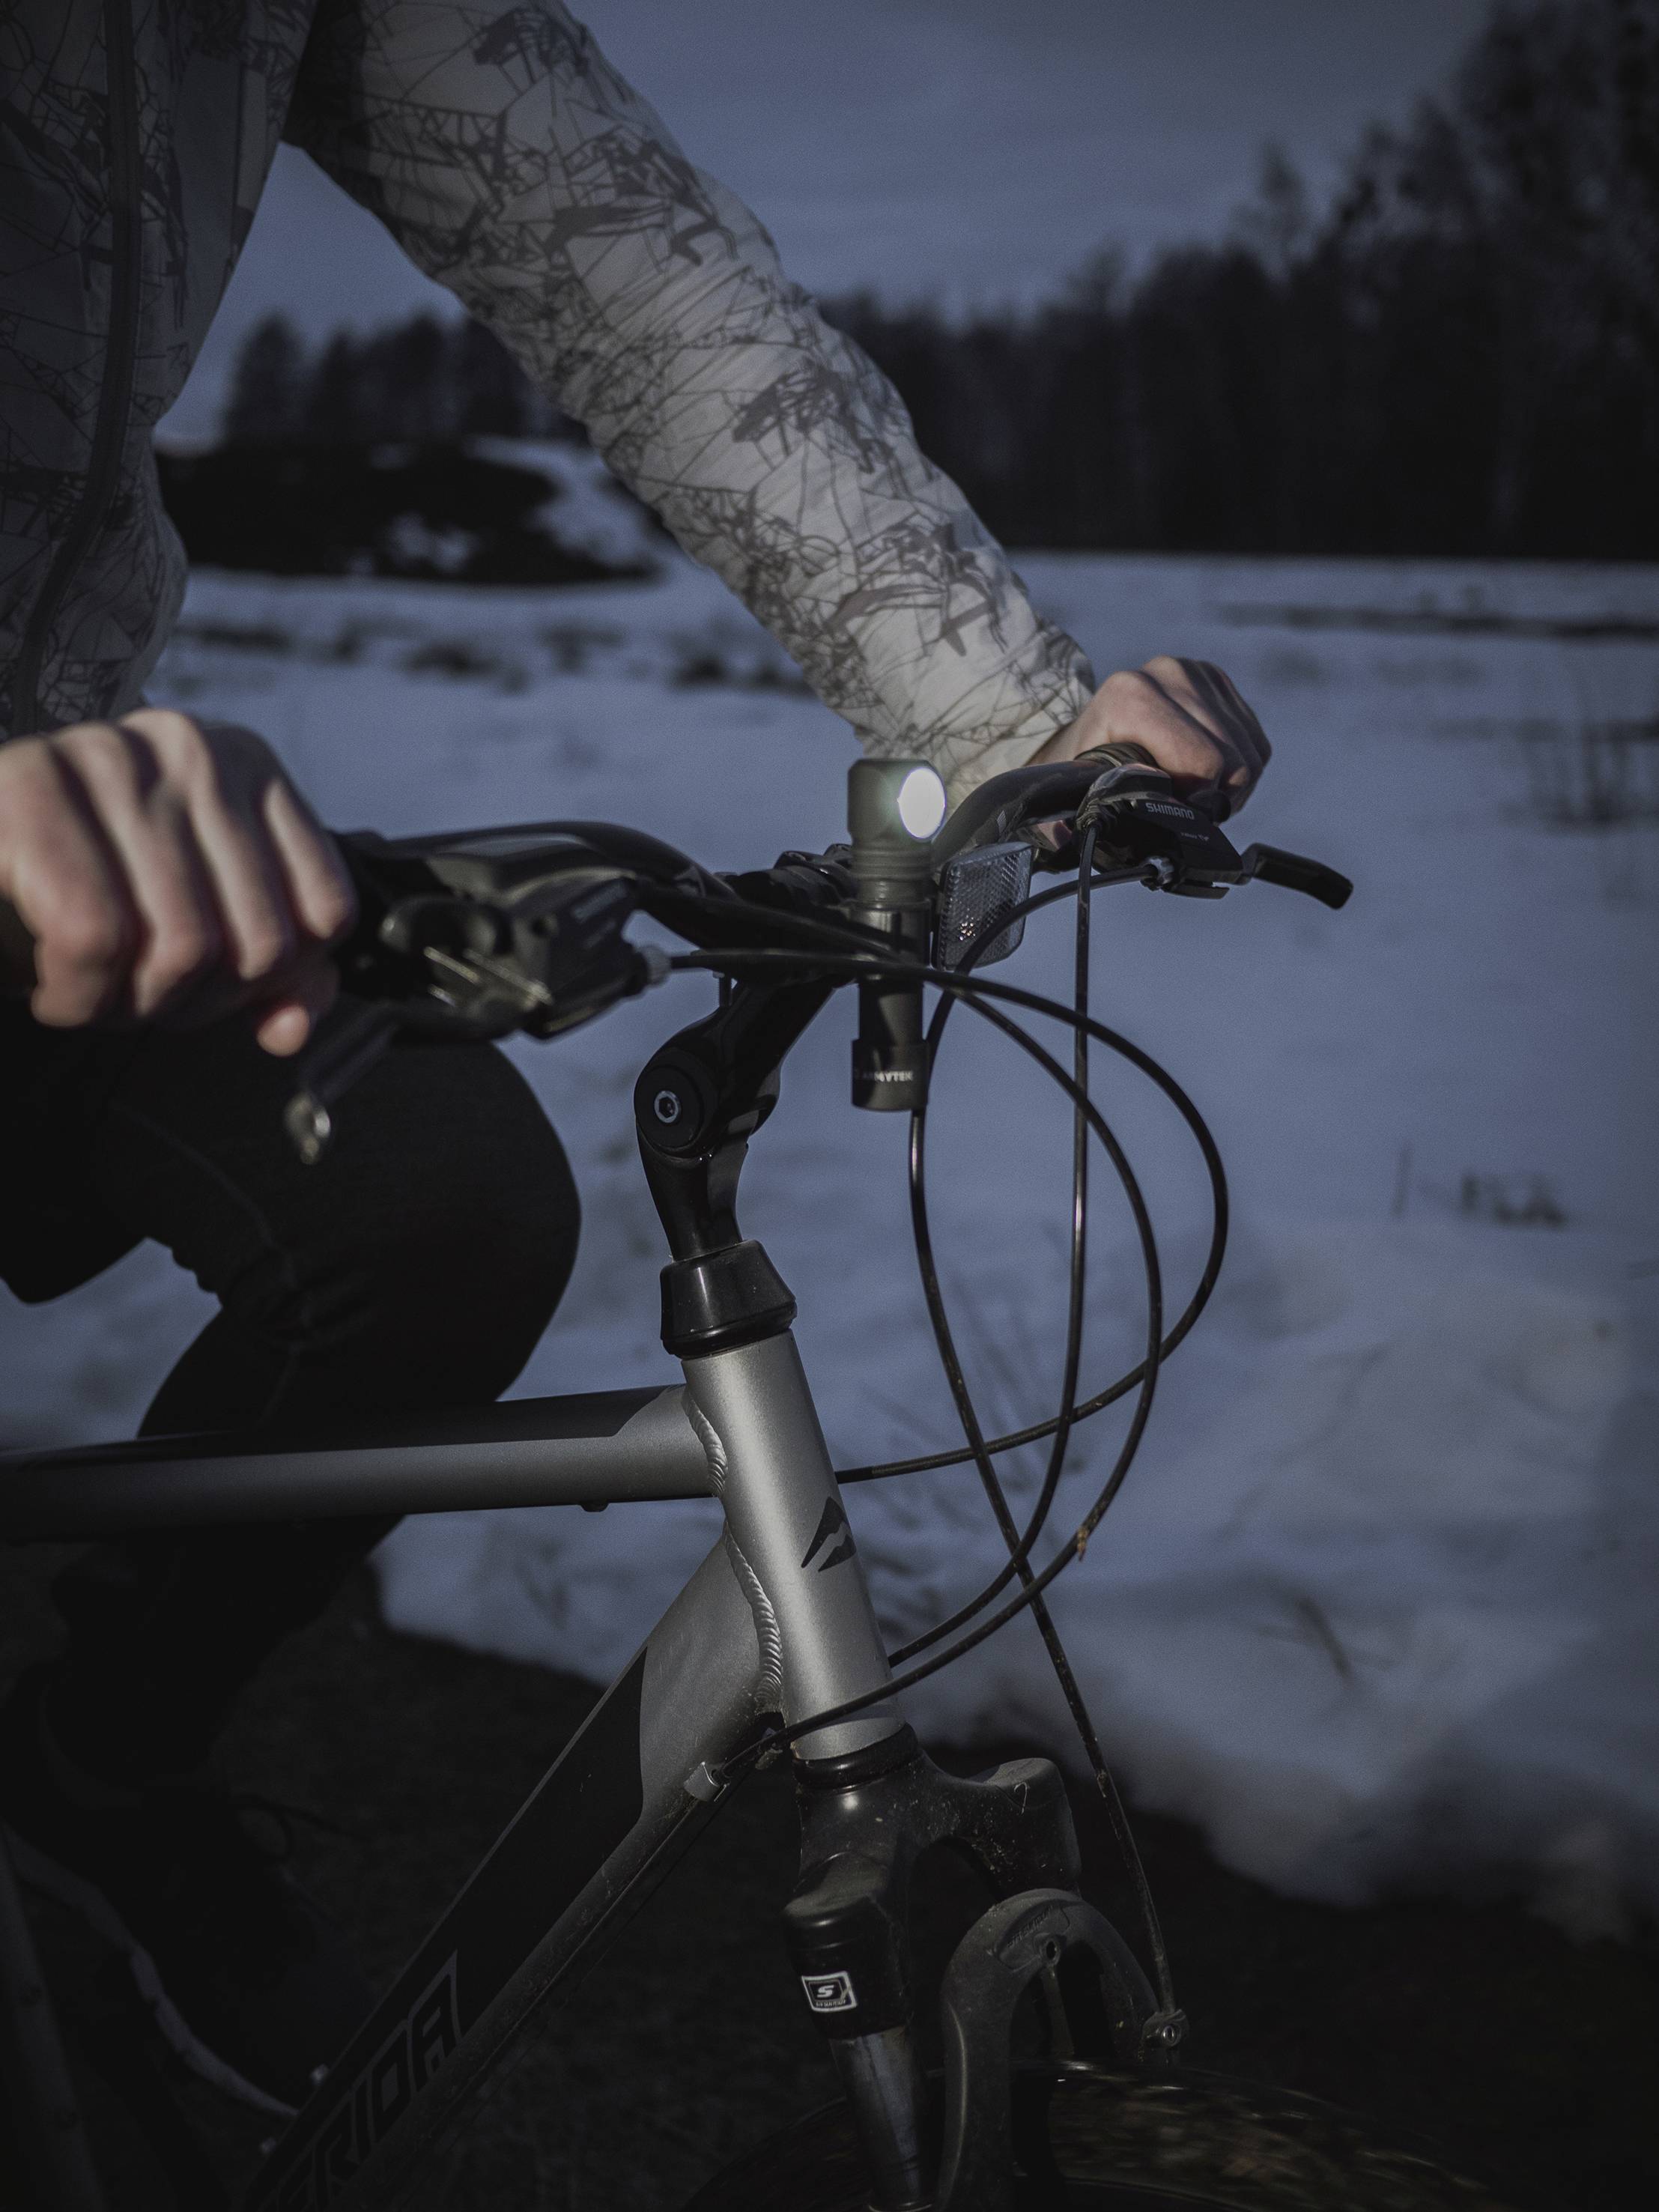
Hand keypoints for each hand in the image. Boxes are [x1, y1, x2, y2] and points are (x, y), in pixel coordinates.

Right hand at [0, 710, 355, 1054]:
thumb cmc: (76, 889)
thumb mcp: (191, 923)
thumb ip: (269, 973)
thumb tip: (292, 1027)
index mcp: (248, 767)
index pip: (326, 910)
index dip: (270, 980)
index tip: (210, 984)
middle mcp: (191, 750)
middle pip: (260, 942)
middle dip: (197, 1003)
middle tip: (138, 997)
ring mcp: (111, 758)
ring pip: (185, 947)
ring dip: (133, 1005)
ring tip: (95, 991)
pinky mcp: (30, 789)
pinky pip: (96, 937)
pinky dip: (78, 997)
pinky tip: (58, 991)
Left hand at [1034, 655, 1270, 816]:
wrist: (1084, 731)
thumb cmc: (1080, 769)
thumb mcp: (1073, 792)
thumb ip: (1075, 817)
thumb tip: (1071, 836)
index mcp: (1130, 697)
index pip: (1202, 761)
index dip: (1198, 802)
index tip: (1177, 813)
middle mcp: (1168, 674)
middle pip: (1232, 758)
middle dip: (1218, 797)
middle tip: (1191, 811)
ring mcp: (1195, 672)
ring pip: (1250, 751)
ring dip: (1233, 786)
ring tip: (1199, 796)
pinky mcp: (1216, 680)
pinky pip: (1255, 740)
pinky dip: (1242, 768)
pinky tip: (1211, 778)